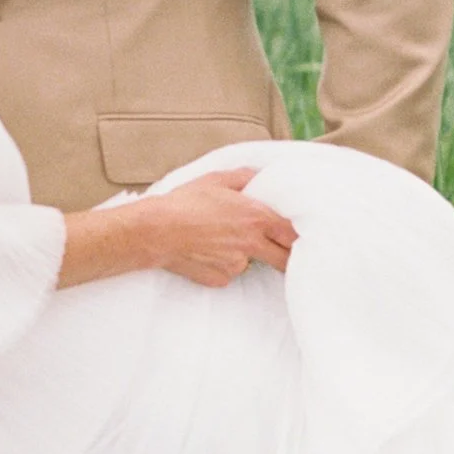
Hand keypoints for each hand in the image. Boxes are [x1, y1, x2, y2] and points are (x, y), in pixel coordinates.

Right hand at [57, 165, 296, 290]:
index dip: (299, 236)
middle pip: (284, 259)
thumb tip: (261, 175)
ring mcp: (236, 265)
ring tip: (219, 239)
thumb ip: (245, 177)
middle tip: (278, 248)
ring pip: (251, 262)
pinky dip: (223, 263)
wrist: (155, 231)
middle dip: (285, 255)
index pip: (293, 234)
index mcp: (255, 218)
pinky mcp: (220, 279)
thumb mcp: (216, 179)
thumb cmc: (184, 203)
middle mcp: (250, 245)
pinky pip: (229, 271)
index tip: (299, 236)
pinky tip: (206, 250)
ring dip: (244, 254)